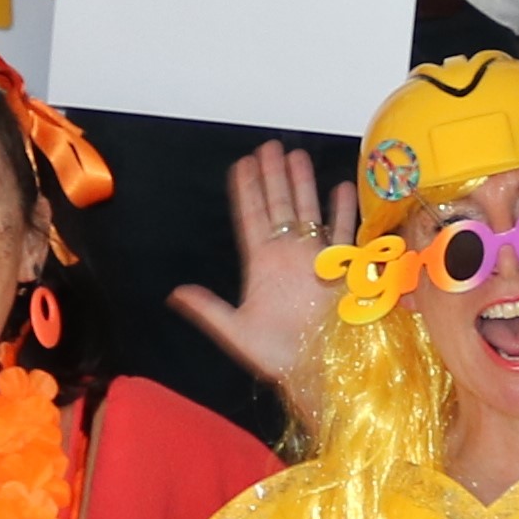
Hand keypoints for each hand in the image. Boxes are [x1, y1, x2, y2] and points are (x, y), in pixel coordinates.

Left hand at [174, 141, 356, 389]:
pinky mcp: (341, 268)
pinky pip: (342, 233)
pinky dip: (342, 211)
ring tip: (298, 156)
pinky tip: (340, 188)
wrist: (319, 372)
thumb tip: (176, 293)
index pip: (251, 218)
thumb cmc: (279, 357)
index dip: (246, 190)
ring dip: (303, 184)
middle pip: (278, 206)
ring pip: (308, 212)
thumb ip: (209, 310)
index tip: (242, 164)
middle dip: (274, 176)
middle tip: (270, 146)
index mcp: (262, 266)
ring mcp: (315, 259)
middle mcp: (287, 256)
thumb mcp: (236, 332)